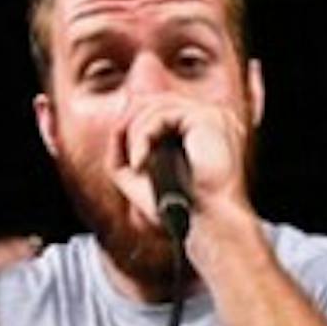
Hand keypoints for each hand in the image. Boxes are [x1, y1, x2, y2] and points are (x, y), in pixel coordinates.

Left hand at [108, 95, 252, 229]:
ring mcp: (209, 114)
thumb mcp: (139, 177)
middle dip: (130, 128)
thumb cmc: (181, 209)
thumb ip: (123, 150)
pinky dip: (142, 137)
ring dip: (135, 137)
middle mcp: (207, 118)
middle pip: (153, 102)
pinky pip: (161, 115)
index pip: (158, 109)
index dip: (133, 126)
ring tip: (135, 167)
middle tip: (126, 161)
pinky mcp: (206, 117)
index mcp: (199, 130)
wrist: (208, 223)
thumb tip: (116, 126)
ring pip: (154, 108)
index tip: (123, 153)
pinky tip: (140, 164)